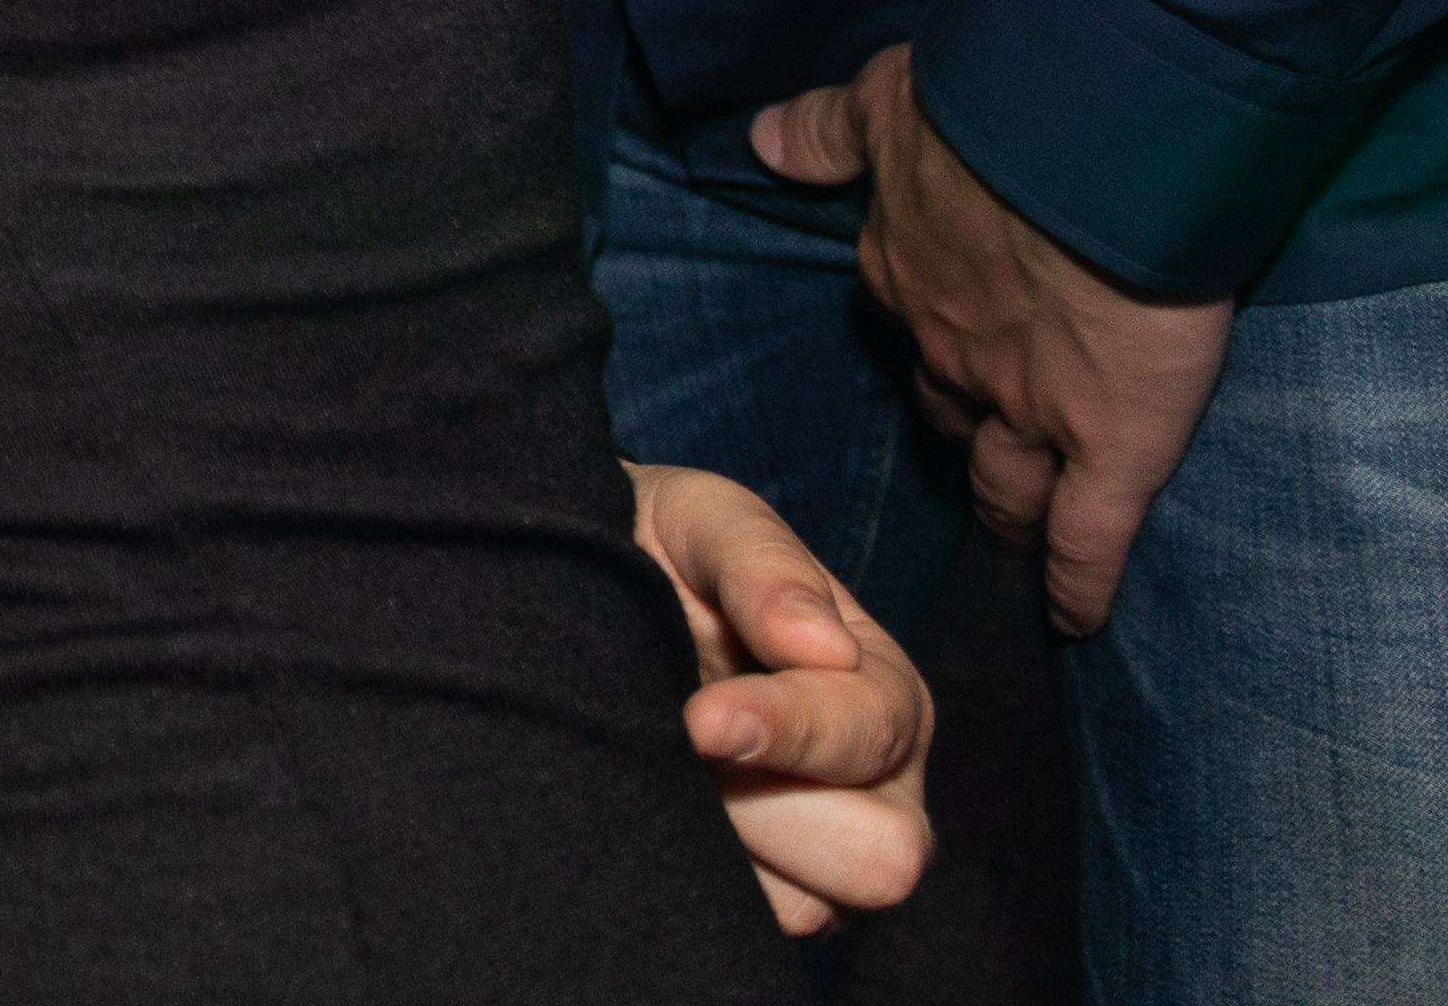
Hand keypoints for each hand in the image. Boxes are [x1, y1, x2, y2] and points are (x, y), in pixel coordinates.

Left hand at [622, 461, 931, 933]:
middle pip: (880, 858)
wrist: (568, 583)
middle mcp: (869, 787)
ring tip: (660, 760)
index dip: (788, 733)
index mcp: (879, 692)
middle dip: (769, 805)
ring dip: (724, 841)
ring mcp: (812, 854)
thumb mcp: (706, 519)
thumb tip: (823, 647)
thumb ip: (763, 564)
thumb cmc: (662, 545)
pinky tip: (647, 804)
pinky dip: (686, 876)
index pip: (873, 742)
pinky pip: (740, 927)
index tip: (700, 716)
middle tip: (682, 740)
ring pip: (810, 909)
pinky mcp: (753, 895)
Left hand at [752, 42, 1235, 634]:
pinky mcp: (1112, 442)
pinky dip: (1081, 581)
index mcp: (908, 275)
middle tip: (972, 467)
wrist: (1088, 138)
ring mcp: (1030, 406)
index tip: (935, 357)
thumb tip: (763, 140)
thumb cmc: (992, 105)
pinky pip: (1089, 534)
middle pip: (949, 415)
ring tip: (1011, 545)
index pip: (909, 330)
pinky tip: (1074, 620)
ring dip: (1008, 512)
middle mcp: (954, 352)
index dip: (926, 344)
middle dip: (960, 438)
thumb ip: (827, 129)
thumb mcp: (886, 102)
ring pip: (1008, 484)